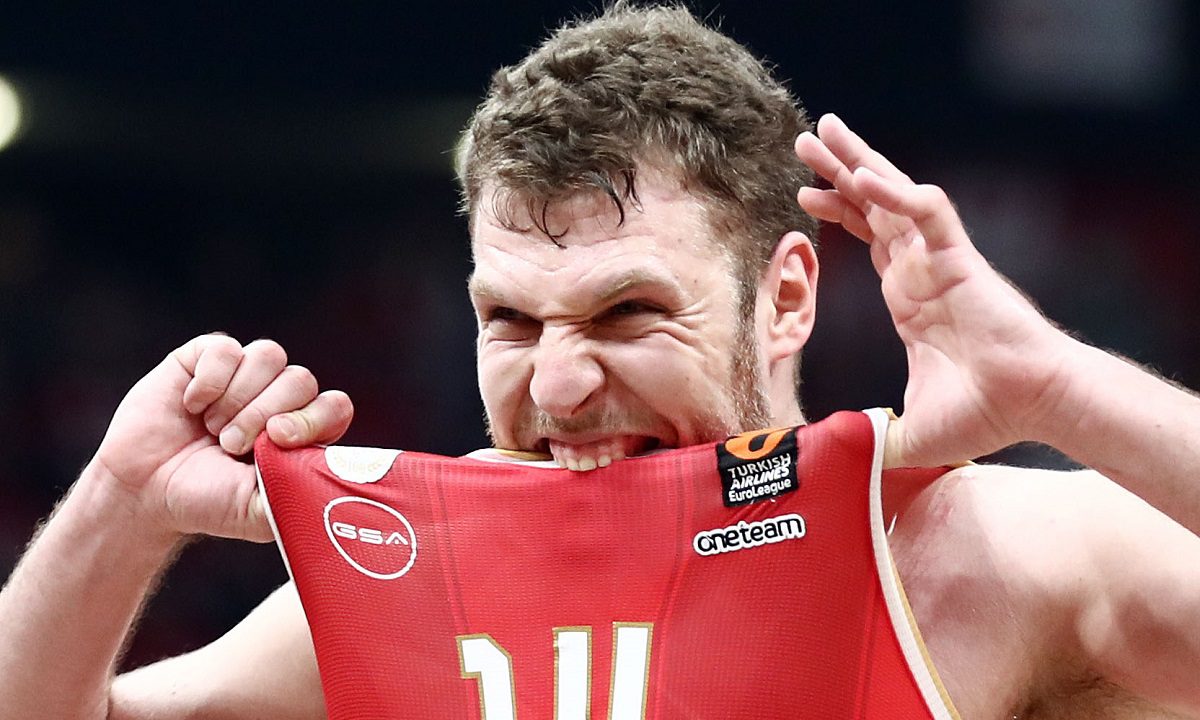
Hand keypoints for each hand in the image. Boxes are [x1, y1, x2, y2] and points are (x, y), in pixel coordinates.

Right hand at [91, 334, 353, 541]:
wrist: (144, 492)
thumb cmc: (206, 502)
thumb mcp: (258, 513)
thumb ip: (297, 496)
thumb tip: (330, 480)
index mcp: (301, 432)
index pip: (334, 406)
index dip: (313, 417)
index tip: (280, 439)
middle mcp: (278, 398)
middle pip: (301, 379)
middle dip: (263, 414)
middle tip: (231, 445)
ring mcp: (244, 375)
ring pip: (270, 355)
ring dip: (238, 397)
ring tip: (213, 428)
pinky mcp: (206, 358)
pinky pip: (227, 348)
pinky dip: (210, 380)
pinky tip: (192, 405)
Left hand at [794, 114, 1071, 467]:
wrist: (1031, 407)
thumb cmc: (983, 416)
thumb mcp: (905, 430)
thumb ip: (865, 438)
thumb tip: (825, 467)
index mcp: (908, 298)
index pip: (868, 239)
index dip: (838, 213)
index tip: (803, 197)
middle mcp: (919, 270)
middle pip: (872, 205)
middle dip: (838, 171)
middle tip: (804, 140)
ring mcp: (938, 260)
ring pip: (893, 194)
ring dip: (857, 161)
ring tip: (822, 129)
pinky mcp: (960, 258)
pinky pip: (926, 210)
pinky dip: (895, 191)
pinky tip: (863, 175)